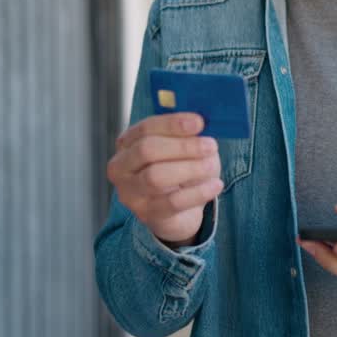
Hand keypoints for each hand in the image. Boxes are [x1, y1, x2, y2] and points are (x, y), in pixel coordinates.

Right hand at [106, 113, 223, 245]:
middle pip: (147, 150)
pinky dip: (197, 192)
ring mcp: (130, 193)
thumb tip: (200, 122)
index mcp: (128, 143)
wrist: (180, 210)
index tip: (199, 122)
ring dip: (190, 168)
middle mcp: (121, 168)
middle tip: (210, 145)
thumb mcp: (184, 147)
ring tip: (212, 166)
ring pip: (155, 177)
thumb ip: (187, 134)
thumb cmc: (181, 170)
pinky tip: (215, 185)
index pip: (146, 128)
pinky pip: (172, 202)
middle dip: (183, 146)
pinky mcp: (147, 214)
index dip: (173, 124)